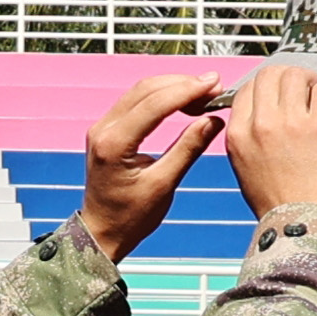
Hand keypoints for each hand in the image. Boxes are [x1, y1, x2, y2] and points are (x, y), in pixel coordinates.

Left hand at [71, 71, 233, 262]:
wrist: (103, 231)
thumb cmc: (130, 217)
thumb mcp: (164, 185)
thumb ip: (188, 149)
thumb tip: (213, 120)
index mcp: (114, 144)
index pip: (154, 104)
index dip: (187, 91)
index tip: (214, 85)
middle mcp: (103, 129)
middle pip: (146, 90)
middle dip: (183, 84)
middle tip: (214, 87)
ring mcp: (102, 126)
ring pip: (141, 91)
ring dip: (173, 87)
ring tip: (204, 93)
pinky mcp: (107, 128)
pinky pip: (135, 101)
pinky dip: (161, 97)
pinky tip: (183, 101)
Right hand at [219, 62, 316, 221]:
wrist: (303, 226)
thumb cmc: (279, 203)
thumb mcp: (245, 167)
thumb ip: (249, 135)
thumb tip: (266, 110)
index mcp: (238, 134)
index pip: (248, 86)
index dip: (268, 87)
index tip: (283, 99)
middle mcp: (260, 124)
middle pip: (271, 73)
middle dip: (291, 79)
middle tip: (306, 94)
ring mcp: (291, 123)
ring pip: (298, 75)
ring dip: (312, 83)